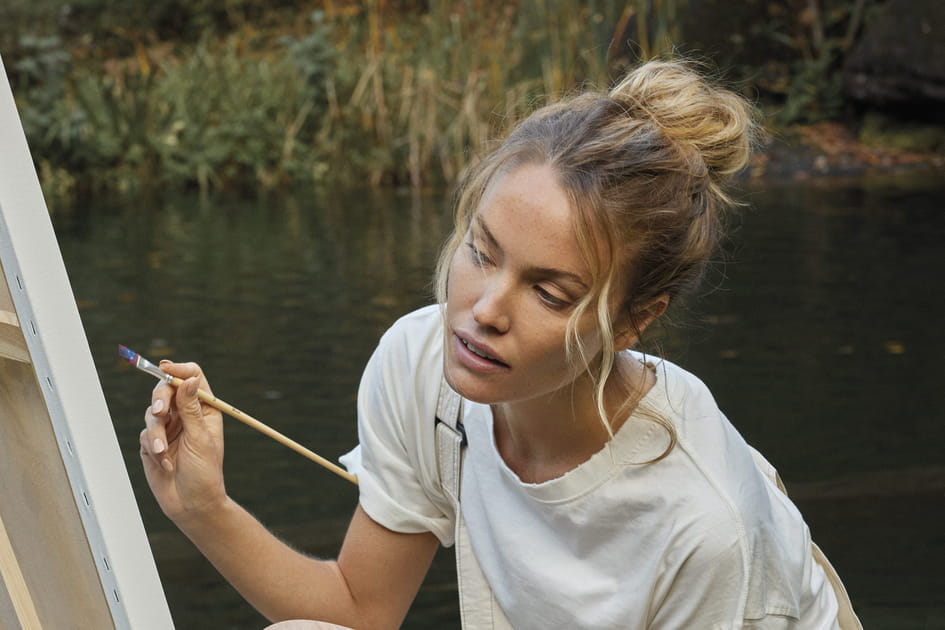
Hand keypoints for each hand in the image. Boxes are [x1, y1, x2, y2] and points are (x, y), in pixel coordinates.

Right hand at [139, 361, 226, 523]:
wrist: (191, 505)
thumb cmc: (205, 473)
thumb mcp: (200, 438)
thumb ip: (191, 408)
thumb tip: (189, 378)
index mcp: (205, 409)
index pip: (192, 378)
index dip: (179, 370)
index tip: (166, 369)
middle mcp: (186, 415)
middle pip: (166, 390)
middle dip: (160, 399)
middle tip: (160, 411)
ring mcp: (168, 428)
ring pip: (152, 413)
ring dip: (157, 433)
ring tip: (164, 453)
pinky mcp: (152, 443)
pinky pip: (145, 435)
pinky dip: (153, 448)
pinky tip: (165, 464)